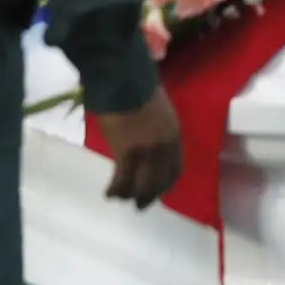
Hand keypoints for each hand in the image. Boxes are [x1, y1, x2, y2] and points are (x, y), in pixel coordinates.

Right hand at [96, 87, 182, 209]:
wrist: (125, 80)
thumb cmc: (138, 88)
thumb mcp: (158, 111)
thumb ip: (156, 130)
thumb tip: (147, 141)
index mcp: (173, 135)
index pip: (175, 169)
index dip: (166, 183)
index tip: (158, 191)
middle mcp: (164, 147)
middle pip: (159, 181)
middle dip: (149, 196)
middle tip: (139, 204)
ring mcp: (146, 151)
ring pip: (141, 184)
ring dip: (130, 195)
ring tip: (120, 198)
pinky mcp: (127, 152)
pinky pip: (122, 179)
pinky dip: (115, 189)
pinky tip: (109, 193)